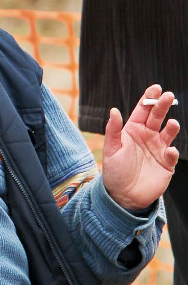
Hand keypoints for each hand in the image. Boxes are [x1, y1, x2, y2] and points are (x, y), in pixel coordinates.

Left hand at [102, 84, 179, 210]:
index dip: (148, 99)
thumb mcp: (111, 150)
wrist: (123, 196)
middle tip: (168, 96)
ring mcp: (158, 148)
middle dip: (163, 105)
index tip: (155, 88)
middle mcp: (147, 136)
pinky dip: (173, 151)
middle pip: (157, 117)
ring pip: (168, 133)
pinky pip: (172, 154)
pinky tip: (170, 151)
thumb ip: (113, 130)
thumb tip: (114, 110)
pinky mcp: (166, 163)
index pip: (142, 111)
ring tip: (172, 124)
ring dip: (171, 127)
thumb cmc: (115, 171)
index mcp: (133, 130)